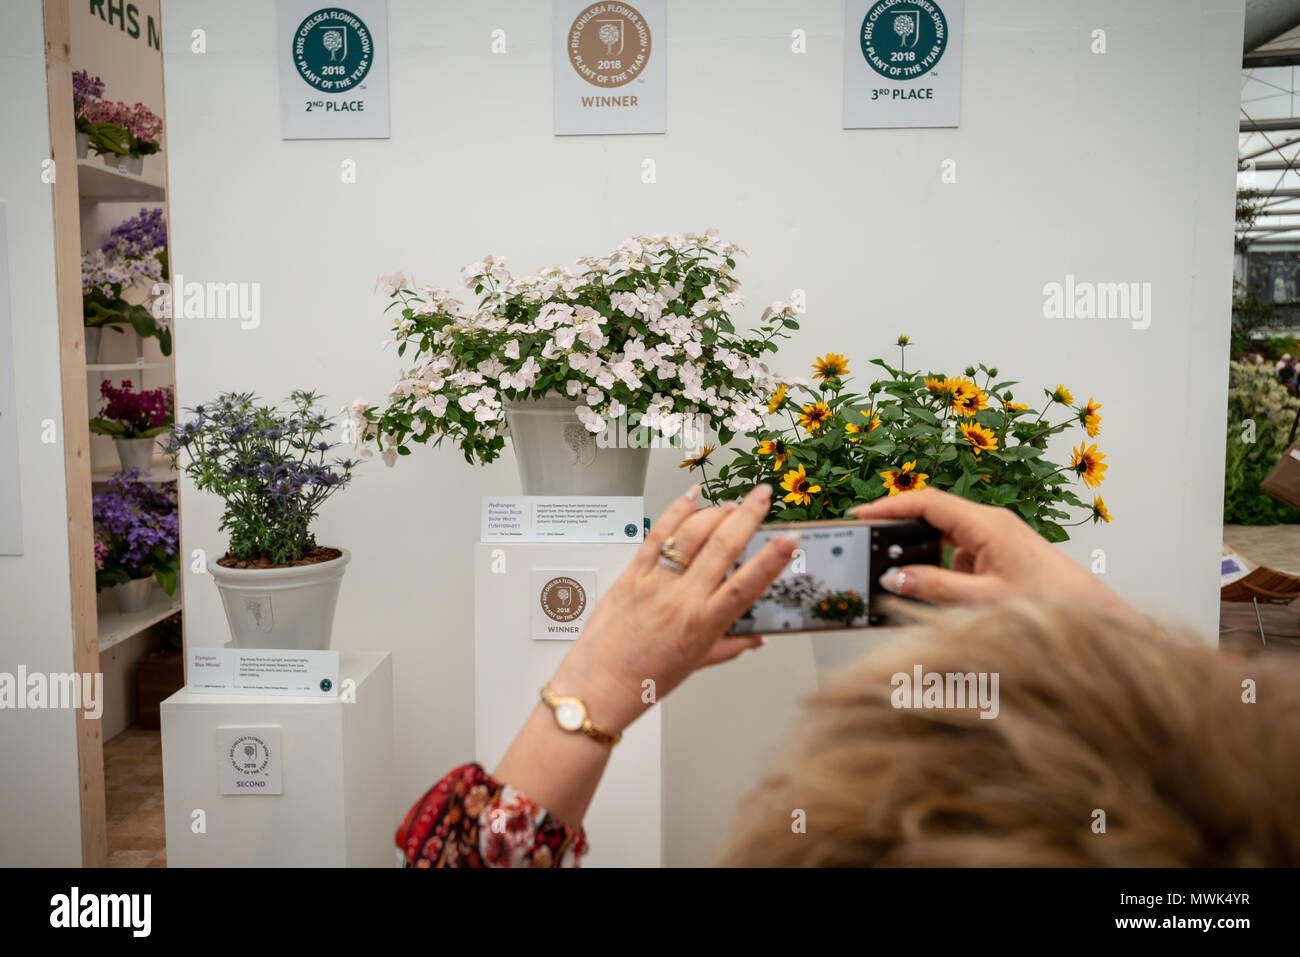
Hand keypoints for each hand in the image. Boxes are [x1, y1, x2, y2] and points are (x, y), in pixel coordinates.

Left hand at [551, 482, 798, 733]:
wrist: (600, 685)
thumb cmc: (645, 680)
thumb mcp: (697, 664)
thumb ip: (731, 645)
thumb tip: (758, 638)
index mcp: (703, 624)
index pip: (746, 586)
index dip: (771, 560)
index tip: (789, 539)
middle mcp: (682, 599)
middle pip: (722, 547)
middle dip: (747, 515)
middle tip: (762, 496)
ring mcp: (655, 583)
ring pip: (690, 535)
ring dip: (714, 512)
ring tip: (731, 503)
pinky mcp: (632, 574)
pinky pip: (656, 535)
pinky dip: (675, 512)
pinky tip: (691, 496)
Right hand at [851, 488, 1140, 626]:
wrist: (1094, 616)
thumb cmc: (1050, 603)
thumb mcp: (984, 599)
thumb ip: (935, 588)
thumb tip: (894, 578)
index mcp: (987, 524)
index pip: (927, 502)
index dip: (889, 506)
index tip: (860, 514)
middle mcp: (990, 523)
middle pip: (933, 515)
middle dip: (901, 531)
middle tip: (872, 548)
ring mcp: (996, 538)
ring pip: (945, 538)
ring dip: (925, 557)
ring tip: (907, 581)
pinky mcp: (1000, 555)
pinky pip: (960, 555)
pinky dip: (944, 571)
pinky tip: (942, 595)